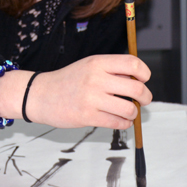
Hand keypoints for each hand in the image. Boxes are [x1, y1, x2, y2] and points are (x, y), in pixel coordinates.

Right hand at [23, 55, 152, 129]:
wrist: (41, 95)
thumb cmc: (68, 81)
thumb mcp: (88, 66)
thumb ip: (111, 71)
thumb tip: (139, 81)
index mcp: (98, 63)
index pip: (133, 64)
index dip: (145, 73)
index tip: (144, 80)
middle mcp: (96, 78)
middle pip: (136, 89)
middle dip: (145, 97)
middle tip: (143, 100)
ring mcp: (91, 98)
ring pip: (129, 109)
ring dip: (133, 113)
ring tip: (128, 112)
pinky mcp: (87, 116)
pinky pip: (117, 123)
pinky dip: (124, 124)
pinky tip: (120, 121)